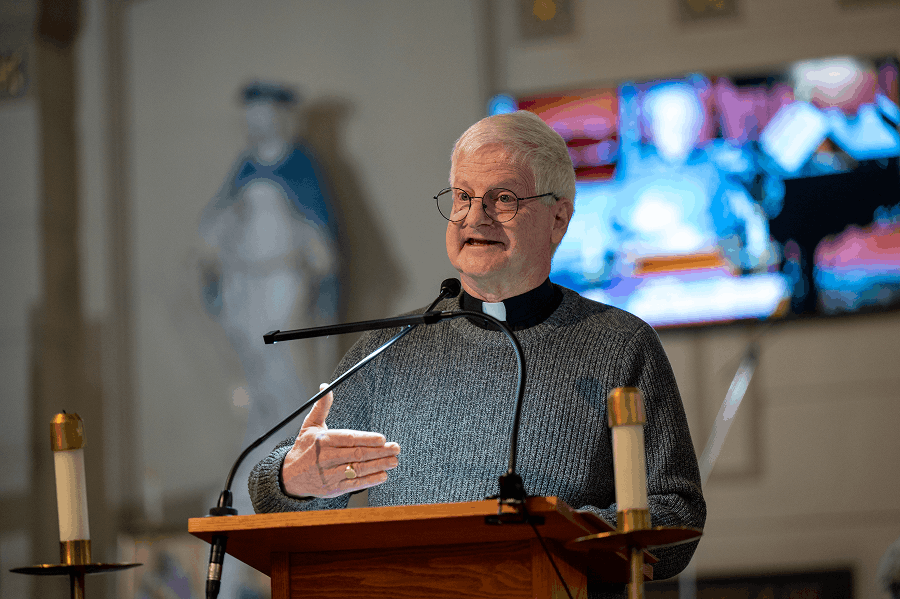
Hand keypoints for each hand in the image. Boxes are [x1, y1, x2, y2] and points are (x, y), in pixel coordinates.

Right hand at [282, 384, 400, 498]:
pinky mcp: (333, 488)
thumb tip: (326, 387)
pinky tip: (382, 475)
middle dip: (379, 452)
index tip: (382, 438)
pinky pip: (354, 484)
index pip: (348, 438)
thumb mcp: (310, 425)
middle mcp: (326, 458)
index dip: (366, 439)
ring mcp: (330, 475)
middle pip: (357, 454)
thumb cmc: (304, 448)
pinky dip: (370, 480)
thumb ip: (322, 407)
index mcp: (323, 440)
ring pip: (358, 469)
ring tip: (393, 461)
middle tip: (395, 448)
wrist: (290, 476)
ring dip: (378, 465)